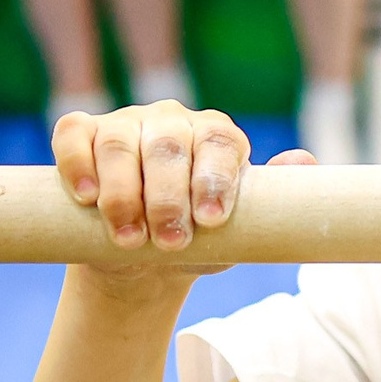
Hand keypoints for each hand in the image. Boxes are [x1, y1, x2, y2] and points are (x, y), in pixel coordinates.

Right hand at [52, 101, 311, 275]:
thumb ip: (270, 198)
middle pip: (169, 146)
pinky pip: (74, 135)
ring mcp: (124, 123)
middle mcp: (171, 121)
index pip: (220, 144)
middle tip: (170, 242)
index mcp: (216, 136)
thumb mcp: (239, 228)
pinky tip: (88, 197)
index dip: (215, 179)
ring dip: (123, 194)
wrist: (142, 260)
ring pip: (120, 144)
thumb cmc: (198, 239)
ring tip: (129, 238)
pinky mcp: (83, 134)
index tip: (211, 220)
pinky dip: (78, 163)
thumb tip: (305, 160)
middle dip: (168, 198)